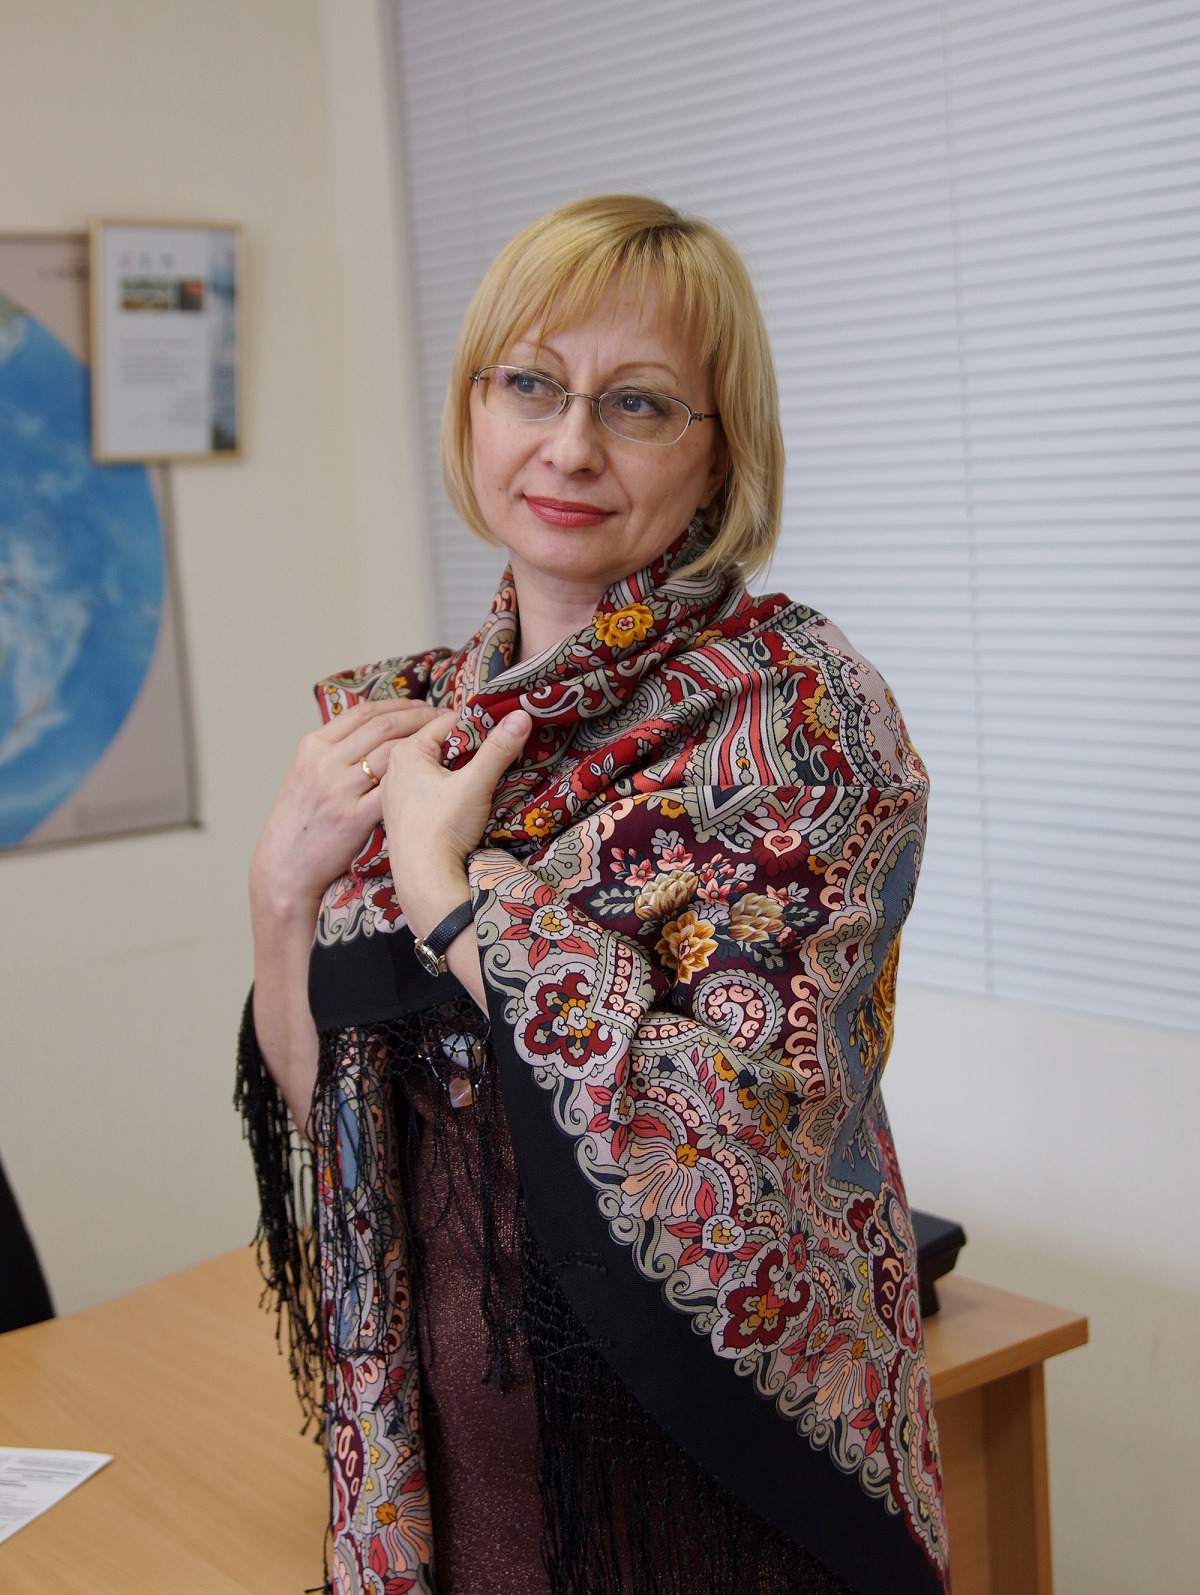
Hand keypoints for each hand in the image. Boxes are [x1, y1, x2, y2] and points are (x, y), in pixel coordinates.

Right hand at [249, 697, 440, 924]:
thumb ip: (333, 753)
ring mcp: (339, 789)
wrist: (283, 867)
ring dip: (425, 743)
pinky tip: (435, 777)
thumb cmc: (297, 824)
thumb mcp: (304, 775)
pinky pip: (393, 789)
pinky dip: (418, 778)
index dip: (399, 705)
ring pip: (393, 752)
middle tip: (445, 718)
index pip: (363, 712)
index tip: (422, 706)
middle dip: (420, 717)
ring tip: (446, 743)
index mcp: (312, 746)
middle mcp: (325, 762)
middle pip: (383, 726)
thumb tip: (371, 735)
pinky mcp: (354, 818)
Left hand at [379, 707, 531, 936]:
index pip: (447, 721)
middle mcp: (393, 767)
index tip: (501, 732)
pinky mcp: (400, 814)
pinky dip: (444, 786)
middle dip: (467, 746)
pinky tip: (459, 799)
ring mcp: (394, 792)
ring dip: (456, 767)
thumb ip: (499, 748)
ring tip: (481, 774)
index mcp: (406, 751)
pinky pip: (425, 787)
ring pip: (432, 766)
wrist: (424, 880)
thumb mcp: (476, 783)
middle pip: (438, 743)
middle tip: (495, 752)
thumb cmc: (444, 827)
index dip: (478, 724)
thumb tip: (522, 715)